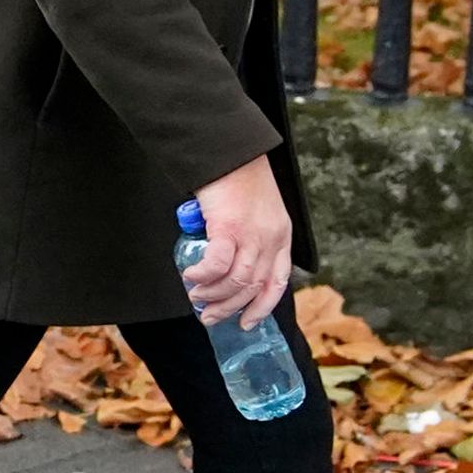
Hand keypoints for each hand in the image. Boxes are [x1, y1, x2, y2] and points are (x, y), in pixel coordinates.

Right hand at [187, 155, 295, 331]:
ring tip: (196, 294)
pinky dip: (203, 275)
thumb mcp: (255, 211)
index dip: (261, 307)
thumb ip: (246, 237)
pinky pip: (217, 264)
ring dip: (212, 294)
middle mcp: (271, 239)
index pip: (277, 282)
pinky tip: (191, 275)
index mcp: (281, 236)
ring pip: (235, 281)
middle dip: (228, 307)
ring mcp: (253, 234)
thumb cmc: (236, 177)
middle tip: (208, 315)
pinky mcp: (229, 227)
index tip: (245, 322)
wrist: (229, 149)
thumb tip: (224, 263)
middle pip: (252, 287)